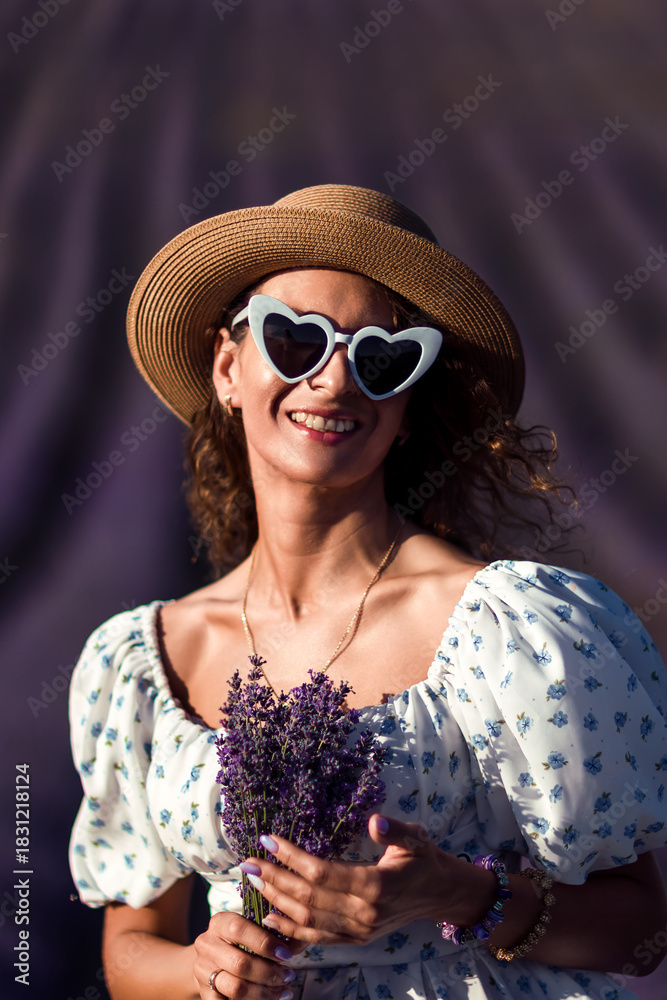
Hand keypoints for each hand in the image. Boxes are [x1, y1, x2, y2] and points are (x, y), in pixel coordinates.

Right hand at [192, 910, 305, 998]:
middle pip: (240, 963)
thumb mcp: (251, 930)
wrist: (210, 960)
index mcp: (219, 923)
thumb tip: (303, 938)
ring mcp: (202, 970)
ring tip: (282, 991)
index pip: (239, 929)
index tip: (286, 955)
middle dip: (269, 973)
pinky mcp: (204, 992)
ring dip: (263, 993)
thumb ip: (275, 932)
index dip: (265, 943)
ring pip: (236, 987)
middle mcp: (207, 945)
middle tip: (288, 976)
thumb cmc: (239, 941)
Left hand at [239, 814, 471, 945]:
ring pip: (308, 921)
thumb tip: (373, 820)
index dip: (292, 857)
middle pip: (308, 898)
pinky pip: (318, 938)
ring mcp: (359, 931)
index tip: (268, 839)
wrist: (440, 894)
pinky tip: (270, 916)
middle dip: (275, 879)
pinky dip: (291, 930)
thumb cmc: (424, 859)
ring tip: (254, 881)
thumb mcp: (415, 837)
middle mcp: (364, 913)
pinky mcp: (356, 939)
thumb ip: (394, 829)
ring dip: (277, 902)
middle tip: (248, 861)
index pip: (322, 872)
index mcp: (376, 886)